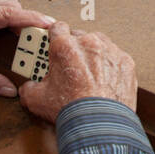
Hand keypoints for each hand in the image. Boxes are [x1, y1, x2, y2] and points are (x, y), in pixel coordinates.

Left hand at [0, 0, 52, 97]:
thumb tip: (10, 91)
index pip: (7, 13)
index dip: (31, 18)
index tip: (49, 23)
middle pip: (9, 4)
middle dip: (27, 19)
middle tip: (41, 36)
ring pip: (3, 2)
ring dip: (17, 16)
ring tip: (29, 35)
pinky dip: (6, 14)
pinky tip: (11, 29)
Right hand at [20, 20, 136, 121]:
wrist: (99, 125)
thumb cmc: (72, 110)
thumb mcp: (37, 99)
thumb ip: (29, 87)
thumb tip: (29, 88)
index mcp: (64, 46)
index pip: (57, 28)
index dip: (54, 37)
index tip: (53, 45)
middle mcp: (89, 43)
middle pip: (78, 36)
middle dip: (73, 49)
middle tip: (68, 66)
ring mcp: (110, 51)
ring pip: (99, 44)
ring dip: (93, 55)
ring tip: (87, 74)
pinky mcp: (126, 62)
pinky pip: (115, 58)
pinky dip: (110, 67)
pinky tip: (104, 81)